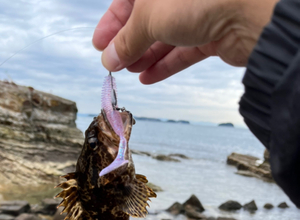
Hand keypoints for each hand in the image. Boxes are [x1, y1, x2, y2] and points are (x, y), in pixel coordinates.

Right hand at [93, 0, 277, 83]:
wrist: (249, 14)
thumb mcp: (149, 18)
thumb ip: (127, 39)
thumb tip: (108, 59)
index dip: (112, 22)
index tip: (99, 44)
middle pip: (147, 19)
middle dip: (129, 43)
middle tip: (114, 64)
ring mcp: (199, 12)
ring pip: (165, 36)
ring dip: (145, 56)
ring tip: (130, 72)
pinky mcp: (213, 33)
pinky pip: (184, 50)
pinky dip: (166, 64)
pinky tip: (148, 77)